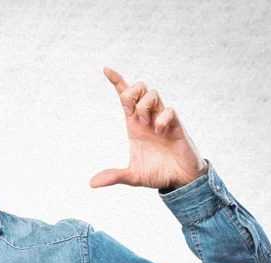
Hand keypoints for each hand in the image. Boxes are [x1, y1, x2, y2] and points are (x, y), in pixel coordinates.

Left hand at [90, 67, 208, 191]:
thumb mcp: (132, 177)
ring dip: (144, 106)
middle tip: (129, 112)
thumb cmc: (157, 174)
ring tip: (144, 125)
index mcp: (135, 126)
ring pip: (153, 94)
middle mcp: (148, 119)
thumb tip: (92, 183)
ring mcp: (162, 120)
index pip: (125, 97)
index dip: (117, 82)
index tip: (106, 70)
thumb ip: (113, 176)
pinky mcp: (176, 126)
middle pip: (140, 88)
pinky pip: (169, 111)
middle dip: (130, 93)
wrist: (179, 181)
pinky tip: (159, 132)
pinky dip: (161, 119)